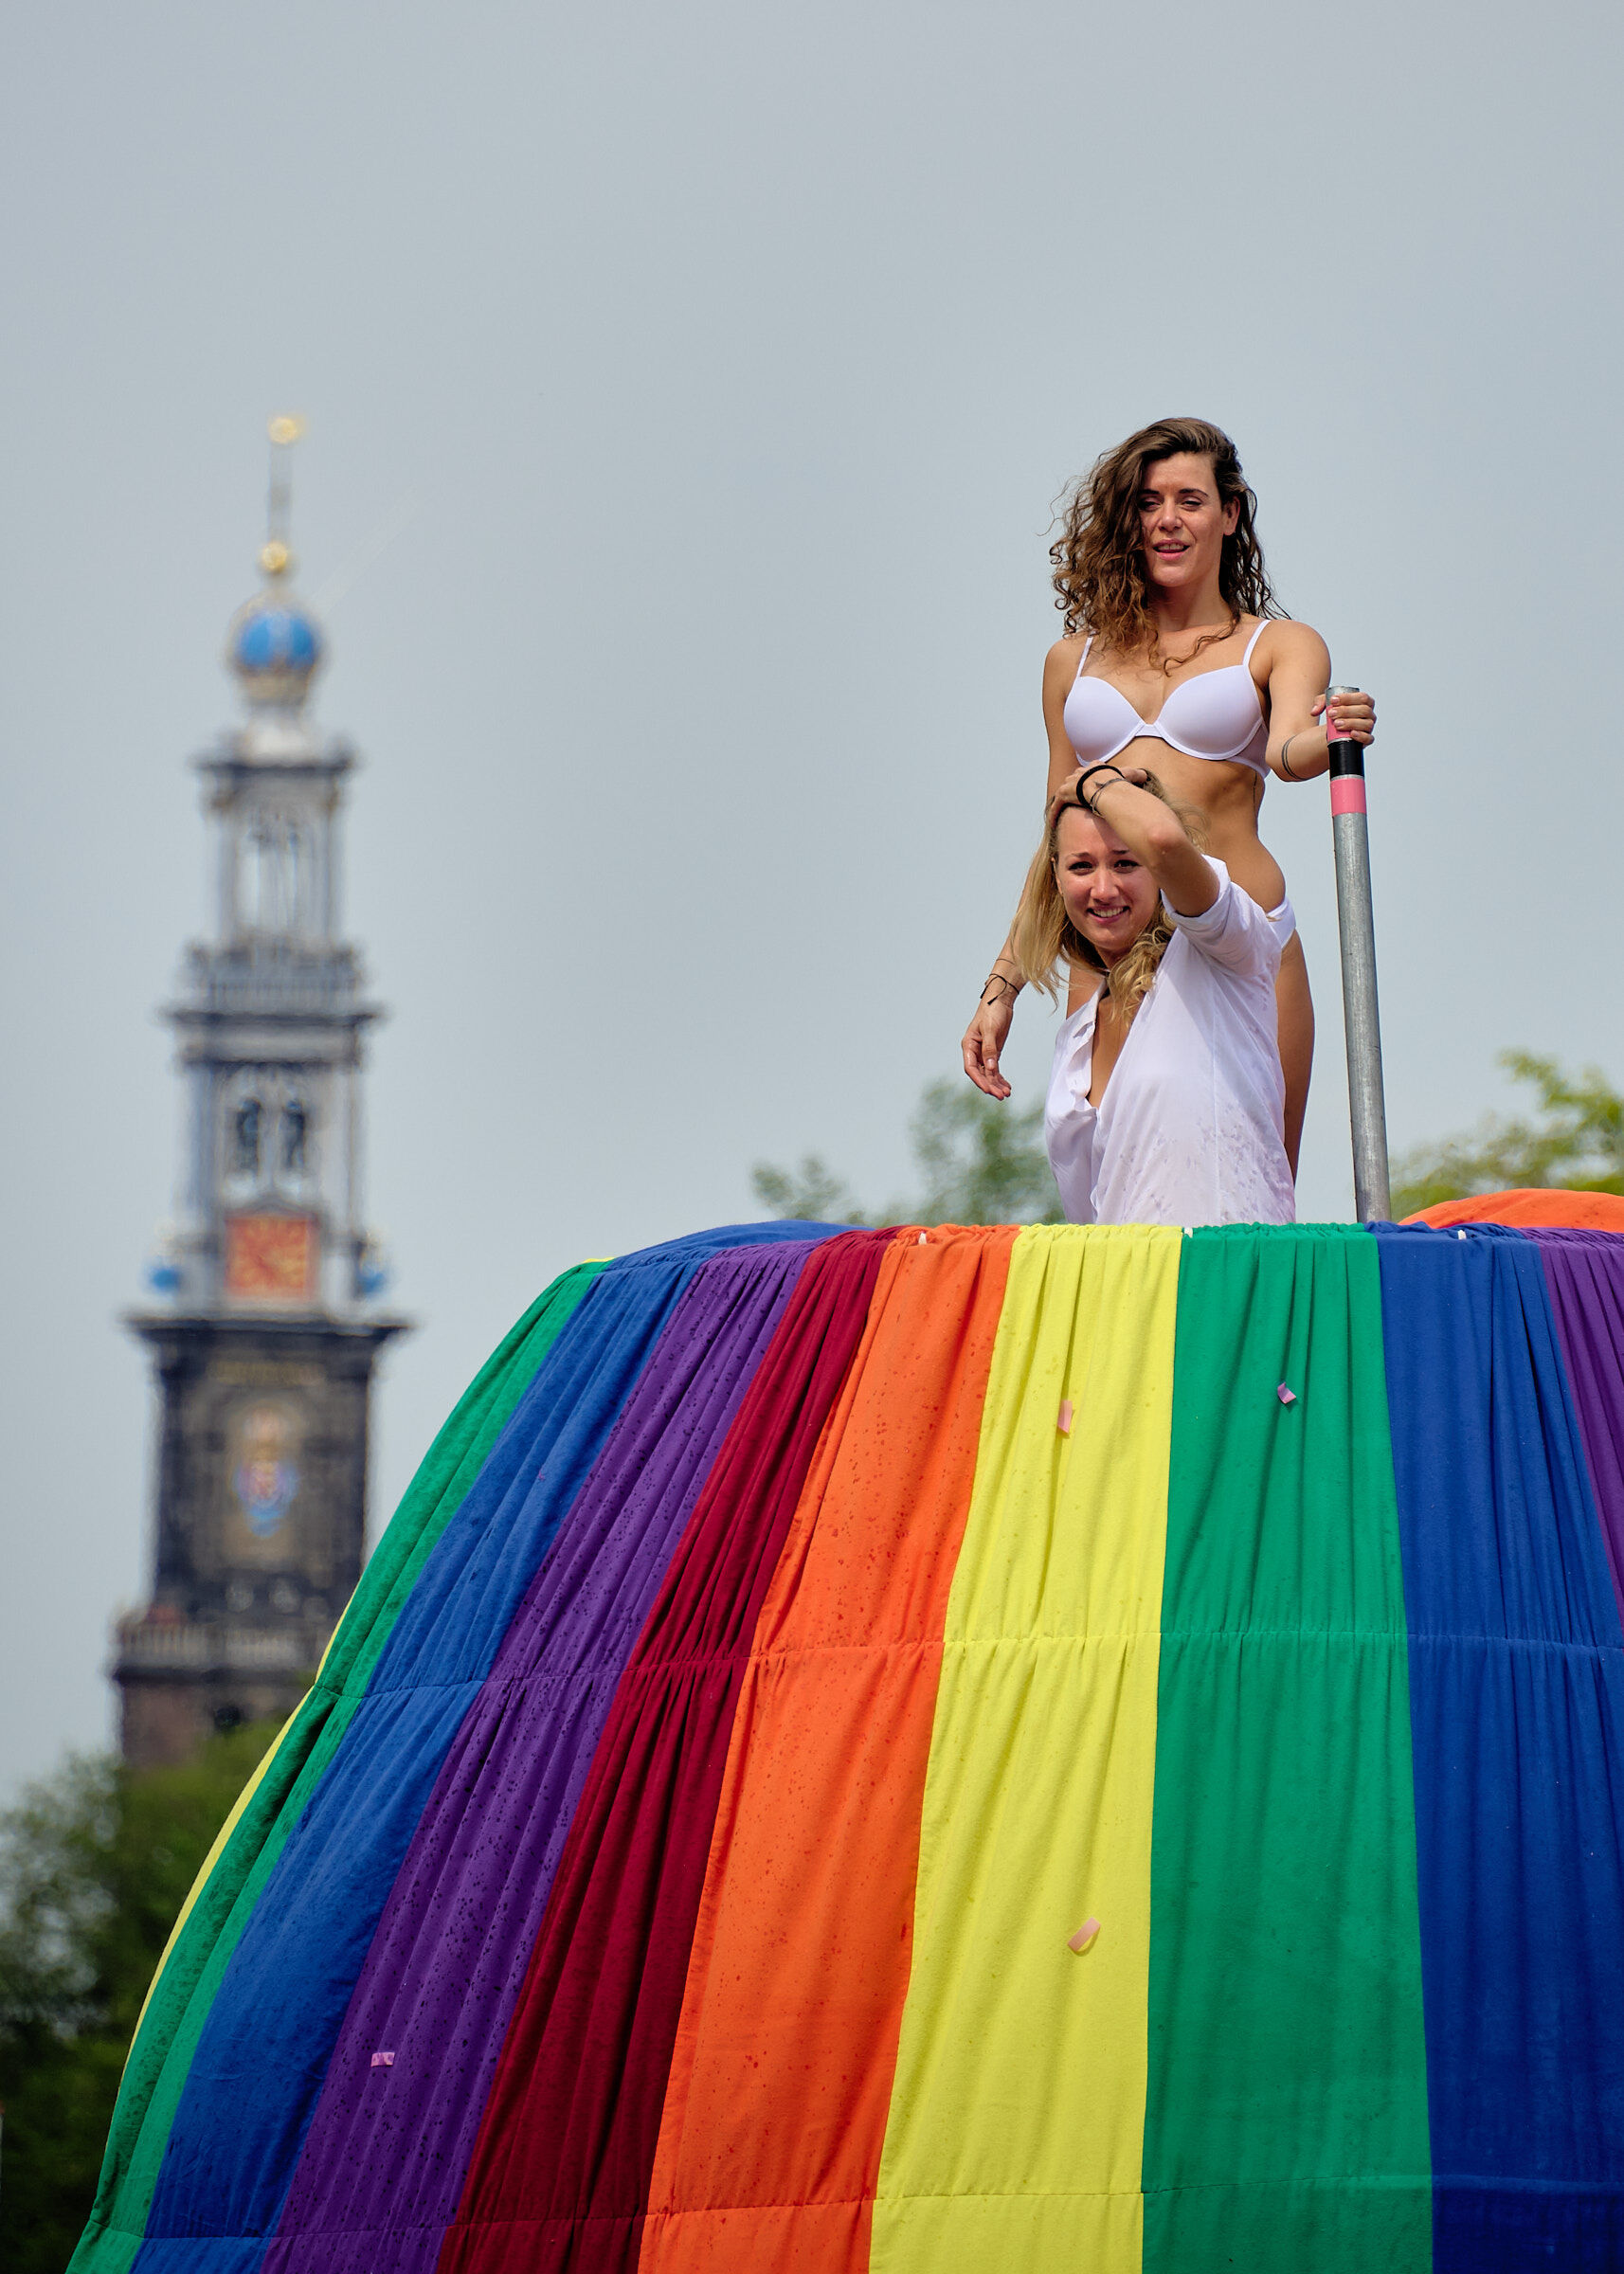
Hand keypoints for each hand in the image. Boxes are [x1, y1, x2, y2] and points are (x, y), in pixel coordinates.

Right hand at [962, 984, 1015, 1099]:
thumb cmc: (992, 1012)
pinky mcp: (993, 1052)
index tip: (988, 1090)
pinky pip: (995, 1069)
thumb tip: (991, 1068)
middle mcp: (974, 1051)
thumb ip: (990, 1049)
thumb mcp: (991, 1030)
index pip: (971, 1068)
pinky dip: (1000, 1078)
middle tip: (1001, 1096)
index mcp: (968, 1046)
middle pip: (980, 1074)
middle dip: (990, 1085)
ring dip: (996, 1084)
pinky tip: (1007, 1086)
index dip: (979, 1080)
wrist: (1000, 1001)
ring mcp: (984, 1053)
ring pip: (988, 1074)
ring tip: (1006, 1094)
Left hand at [1046, 762, 1149, 824]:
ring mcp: (1071, 782)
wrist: (1105, 788)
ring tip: (1062, 812)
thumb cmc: (1117, 782)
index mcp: (1095, 767)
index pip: (1091, 771)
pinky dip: (1054, 813)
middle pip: (1075, 780)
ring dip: (1063, 801)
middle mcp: (1081, 772)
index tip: (1090, 787)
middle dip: (1074, 788)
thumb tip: (1145, 775)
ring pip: (1064, 791)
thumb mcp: (1129, 775)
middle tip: (1075, 800)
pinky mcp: (1063, 793)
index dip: (1091, 779)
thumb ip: (1136, 774)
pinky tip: (1053, 823)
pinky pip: (1056, 804)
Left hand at [1315, 689, 1375, 745]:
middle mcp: (1369, 714)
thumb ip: (1320, 702)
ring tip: (1336, 724)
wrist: (1334, 731)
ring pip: (1366, 724)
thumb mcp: (1327, 704)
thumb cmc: (1334, 714)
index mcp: (1364, 702)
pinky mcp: (1367, 740)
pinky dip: (1361, 736)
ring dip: (1350, 723)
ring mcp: (1369, 727)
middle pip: (1363, 710)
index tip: (1333, 701)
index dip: (1348, 698)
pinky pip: (1369, 738)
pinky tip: (1351, 734)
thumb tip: (1314, 712)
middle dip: (1346, 711)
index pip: (1362, 697)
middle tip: (1331, 714)